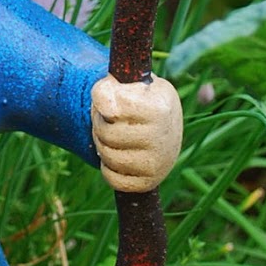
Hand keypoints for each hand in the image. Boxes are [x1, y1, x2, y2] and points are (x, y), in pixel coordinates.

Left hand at [90, 75, 181, 193]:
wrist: (165, 126)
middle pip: (106, 133)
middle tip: (109, 119)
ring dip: (102, 145)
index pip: (109, 108)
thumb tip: (104, 102)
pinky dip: (107, 168)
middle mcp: (162, 137)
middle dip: (100, 124)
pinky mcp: (149, 182)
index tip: (110, 98)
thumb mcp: (129, 83)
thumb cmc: (141, 100)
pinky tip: (118, 154)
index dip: (101, 102)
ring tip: (114, 134)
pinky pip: (112, 179)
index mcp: (159, 107)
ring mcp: (158, 162)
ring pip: (107, 156)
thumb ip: (110, 86)